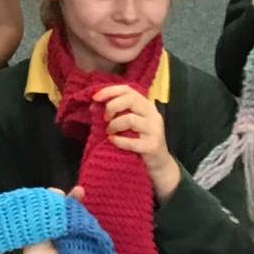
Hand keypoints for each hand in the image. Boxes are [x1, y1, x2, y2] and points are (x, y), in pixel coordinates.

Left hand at [94, 84, 179, 198]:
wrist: (158, 163)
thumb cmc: (139, 141)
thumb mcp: (129, 124)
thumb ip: (116, 113)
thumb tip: (94, 105)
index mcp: (147, 106)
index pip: (128, 90)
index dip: (110, 91)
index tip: (95, 97)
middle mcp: (153, 115)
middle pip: (131, 100)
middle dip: (112, 107)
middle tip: (105, 119)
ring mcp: (154, 130)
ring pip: (130, 119)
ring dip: (114, 125)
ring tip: (110, 132)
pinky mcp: (152, 146)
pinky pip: (131, 141)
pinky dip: (118, 141)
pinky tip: (113, 141)